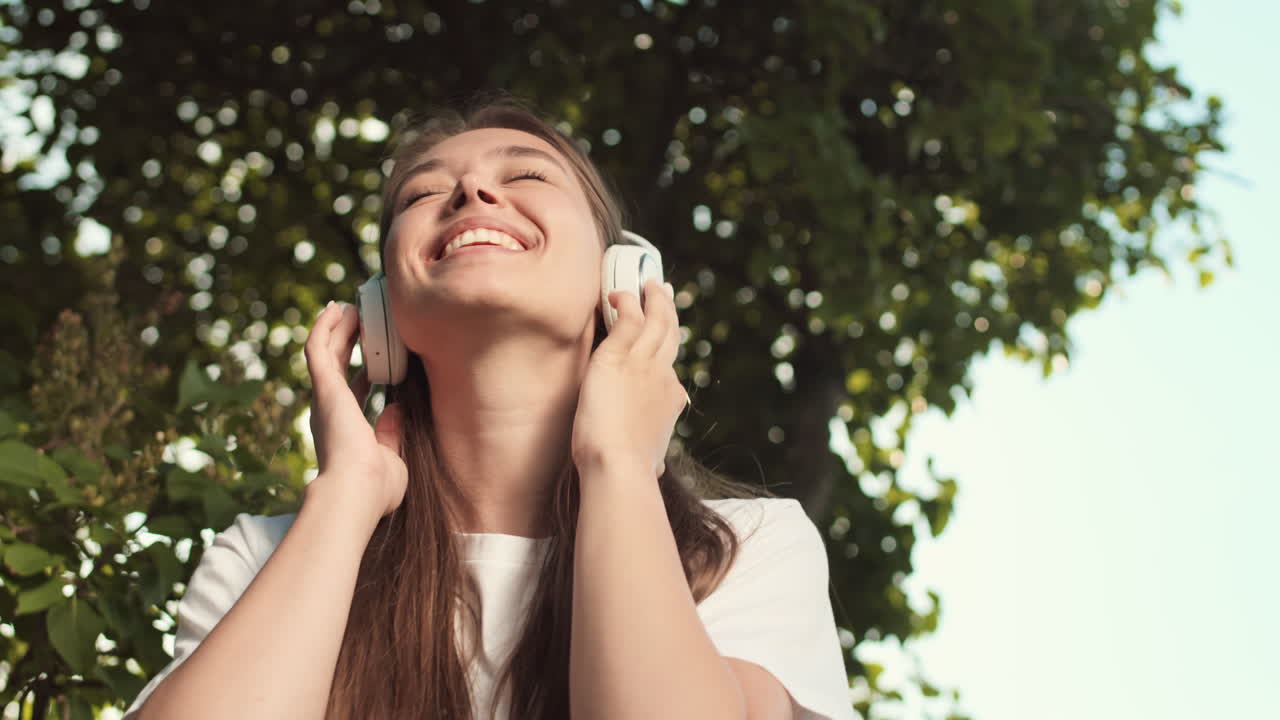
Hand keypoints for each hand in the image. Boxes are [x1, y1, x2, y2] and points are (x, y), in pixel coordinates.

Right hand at [303, 301, 407, 522]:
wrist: (355, 492)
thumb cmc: (375, 488)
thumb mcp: (392, 459)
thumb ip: (392, 434)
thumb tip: (398, 408)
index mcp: (346, 428)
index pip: (354, 393)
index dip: (364, 372)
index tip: (375, 357)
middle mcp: (330, 410)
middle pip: (336, 365)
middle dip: (347, 341)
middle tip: (359, 319)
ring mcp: (324, 397)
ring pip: (325, 351)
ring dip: (336, 327)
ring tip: (348, 306)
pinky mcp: (323, 388)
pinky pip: (319, 348)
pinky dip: (325, 327)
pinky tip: (337, 309)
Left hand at [571, 279, 688, 479]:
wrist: (620, 464)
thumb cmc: (630, 468)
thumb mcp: (652, 459)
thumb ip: (654, 456)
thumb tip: (659, 468)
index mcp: (671, 400)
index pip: (670, 369)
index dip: (665, 352)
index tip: (661, 343)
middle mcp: (663, 375)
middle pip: (670, 334)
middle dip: (668, 311)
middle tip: (664, 292)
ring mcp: (643, 362)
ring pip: (655, 319)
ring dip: (653, 298)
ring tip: (649, 282)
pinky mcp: (619, 355)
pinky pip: (628, 317)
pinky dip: (626, 301)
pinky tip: (618, 293)